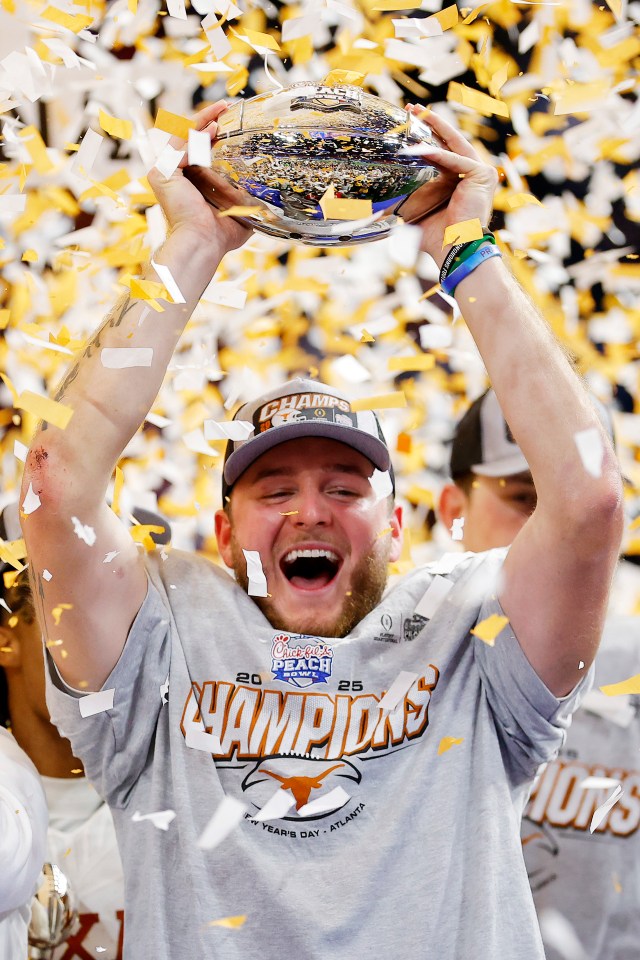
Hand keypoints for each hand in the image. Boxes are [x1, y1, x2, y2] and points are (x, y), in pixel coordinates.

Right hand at [147, 101, 250, 257]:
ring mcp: (166, 173)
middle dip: (210, 120)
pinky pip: (180, 147)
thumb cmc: (220, 234)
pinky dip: (196, 136)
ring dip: (203, 119)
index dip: (215, 133)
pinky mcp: (161, 173)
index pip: (201, 149)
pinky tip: (213, 128)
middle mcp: (175, 175)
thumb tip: (275, 195)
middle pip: (192, 139)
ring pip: (185, 137)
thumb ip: (249, 197)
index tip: (234, 120)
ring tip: (223, 108)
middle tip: (229, 108)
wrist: (203, 243)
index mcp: (190, 181)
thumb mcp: (240, 210)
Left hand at [406, 107, 498, 264]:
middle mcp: (473, 174)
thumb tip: (373, 206)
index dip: (426, 136)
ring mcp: (480, 173)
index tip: (409, 122)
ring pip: (453, 143)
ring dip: (435, 127)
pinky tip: (419, 147)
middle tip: (412, 109)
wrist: (454, 251)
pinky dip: (437, 153)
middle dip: (430, 123)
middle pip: (449, 141)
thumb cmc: (436, 238)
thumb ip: (401, 203)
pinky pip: (455, 160)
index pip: (442, 151)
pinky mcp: (482, 175)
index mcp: (460, 181)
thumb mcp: (414, 214)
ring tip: (417, 114)